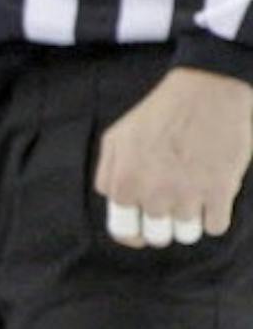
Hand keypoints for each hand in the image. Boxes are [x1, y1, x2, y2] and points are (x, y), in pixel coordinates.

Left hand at [94, 67, 252, 247]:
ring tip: (192, 196)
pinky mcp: (220, 192)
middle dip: (163, 225)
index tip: (142, 232)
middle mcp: (153, 193)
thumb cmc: (160, 114)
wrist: (207, 92)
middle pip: (157, 236)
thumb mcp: (116, 138)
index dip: (132, 234)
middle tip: (172, 204)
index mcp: (124, 182)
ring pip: (187, 235)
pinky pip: (215, 228)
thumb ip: (108, 175)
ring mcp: (187, 195)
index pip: (122, 230)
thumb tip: (114, 203)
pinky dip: (215, 216)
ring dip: (190, 220)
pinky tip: (212, 195)